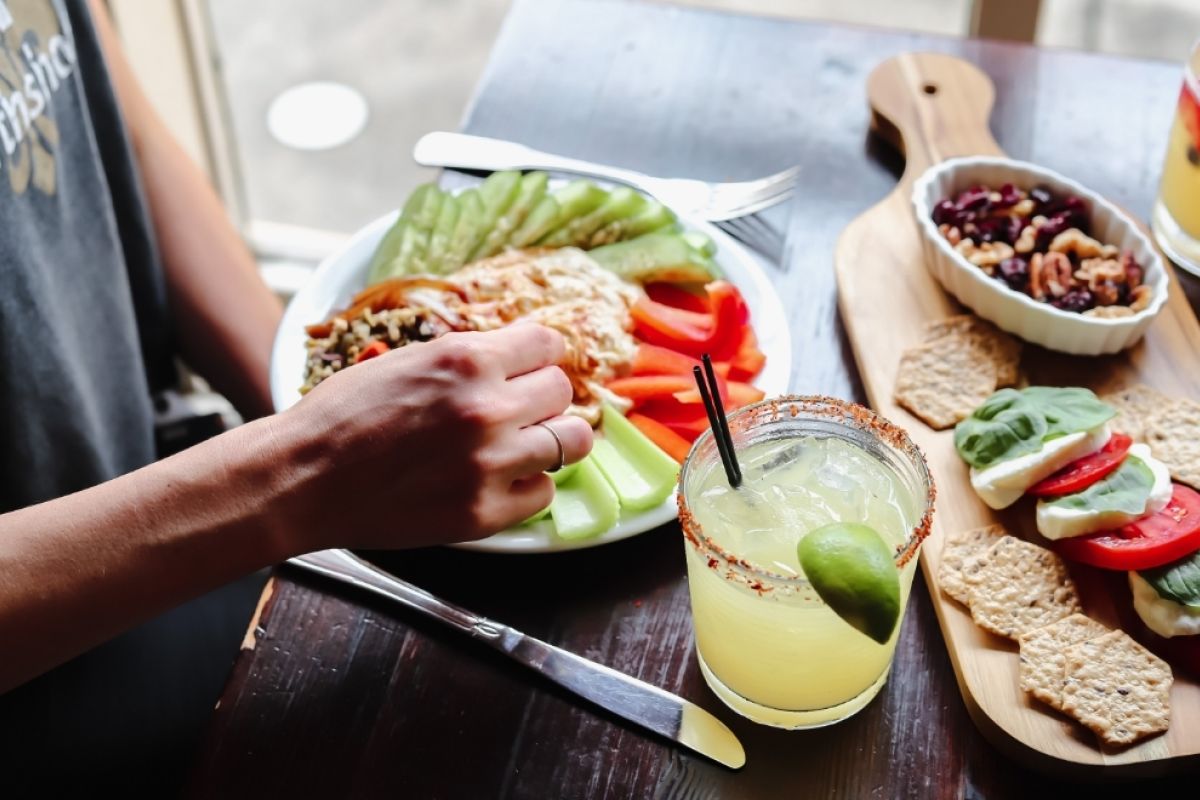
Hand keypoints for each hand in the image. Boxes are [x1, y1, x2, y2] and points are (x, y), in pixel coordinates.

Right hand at [271, 324, 592, 550]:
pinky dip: (527, 486)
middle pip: (563, 391)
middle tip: (523, 409)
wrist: (303, 479)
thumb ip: (467, 359)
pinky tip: (499, 480)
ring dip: (551, 440)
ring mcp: (489, 464)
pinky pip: (543, 493)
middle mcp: (487, 408)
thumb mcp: (407, 360)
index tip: (532, 368)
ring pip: (571, 443)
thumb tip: (517, 357)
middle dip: (544, 397)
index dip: (540, 356)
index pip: (548, 344)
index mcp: (466, 359)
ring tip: (525, 444)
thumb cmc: (343, 415)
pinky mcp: (484, 513)